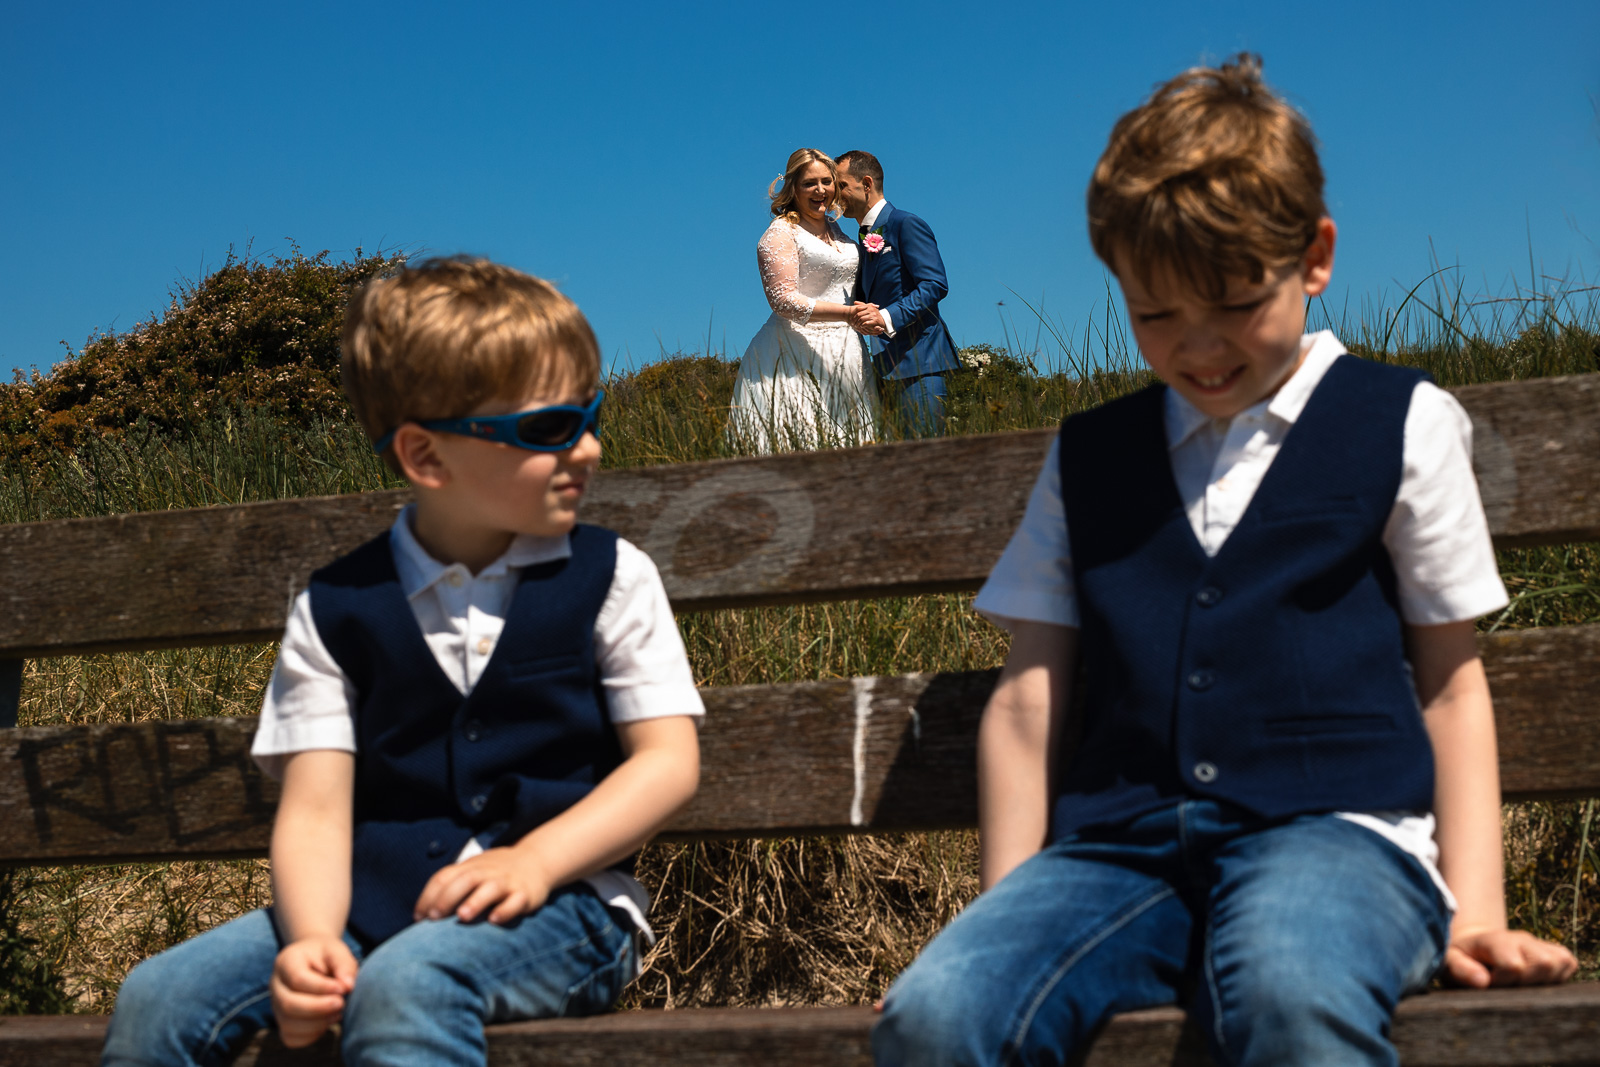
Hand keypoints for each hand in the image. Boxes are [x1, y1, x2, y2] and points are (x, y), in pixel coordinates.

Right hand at [271, 935, 357, 1047]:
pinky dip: (311, 1035)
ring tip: (338, 1012)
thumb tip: (348, 986)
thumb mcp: (338, 952)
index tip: (343, 989)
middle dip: (318, 1008)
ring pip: (288, 1025)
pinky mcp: (283, 1022)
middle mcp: (275, 985)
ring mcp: (276, 1005)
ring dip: (317, 1023)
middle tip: (341, 1003)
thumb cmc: (327, 956)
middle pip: (288, 1005)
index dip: (322, 988)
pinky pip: (291, 1038)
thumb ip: (344, 966)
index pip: (297, 979)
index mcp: (286, 961)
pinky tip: (327, 1021)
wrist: (316, 960)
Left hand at [413, 846, 552, 924]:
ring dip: (476, 901)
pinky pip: (516, 901)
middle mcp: (487, 873)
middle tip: (434, 918)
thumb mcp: (472, 871)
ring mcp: (507, 882)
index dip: (429, 896)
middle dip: (447, 898)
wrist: (536, 861)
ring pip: (491, 889)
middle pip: (465, 880)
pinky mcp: (525, 894)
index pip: (445, 876)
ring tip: (463, 916)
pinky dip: (506, 910)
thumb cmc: (495, 873)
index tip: (418, 917)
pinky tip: (495, 920)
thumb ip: (450, 886)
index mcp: (470, 867)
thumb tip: (421, 914)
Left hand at [849, 303, 885, 335]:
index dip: (854, 314)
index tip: (851, 318)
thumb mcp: (869, 308)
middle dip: (855, 320)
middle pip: (859, 314)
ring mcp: (873, 315)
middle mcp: (871, 310)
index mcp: (869, 306)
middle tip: (852, 323)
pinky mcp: (875, 321)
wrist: (883, 321)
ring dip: (858, 323)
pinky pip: (866, 323)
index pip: (858, 309)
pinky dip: (862, 325)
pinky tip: (861, 326)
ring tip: (856, 325)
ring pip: (861, 319)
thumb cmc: (874, 314)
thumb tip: (854, 302)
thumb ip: (862, 305)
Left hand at [1442, 927, 1577, 986]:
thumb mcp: (1449, 961)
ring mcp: (1538, 944)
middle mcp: (1520, 939)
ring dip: (1543, 980)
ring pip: (1559, 963)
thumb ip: (1462, 970)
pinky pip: (1568, 962)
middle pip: (1543, 964)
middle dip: (1527, 983)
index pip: (1514, 964)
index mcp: (1494, 940)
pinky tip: (1537, 980)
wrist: (1475, 945)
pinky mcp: (1552, 951)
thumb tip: (1483, 981)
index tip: (1490, 984)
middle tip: (1508, 985)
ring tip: (1521, 983)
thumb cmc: (1460, 956)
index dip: (1503, 981)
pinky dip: (1558, 976)